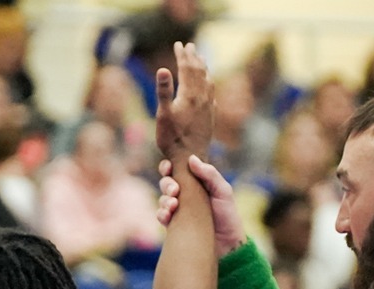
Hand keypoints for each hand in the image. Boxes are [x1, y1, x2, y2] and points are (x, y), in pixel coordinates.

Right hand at [152, 42, 211, 156]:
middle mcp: (202, 98)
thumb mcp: (163, 114)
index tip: (178, 44)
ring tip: (200, 59)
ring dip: (203, 67)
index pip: (187, 68)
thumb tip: (162, 68)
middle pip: (199, 71)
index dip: (182, 55)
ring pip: (207, 81)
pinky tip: (209, 85)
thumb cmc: (172, 139)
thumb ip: (163, 91)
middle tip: (189, 45)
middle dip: (193, 57)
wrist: (190, 159)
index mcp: (190, 95)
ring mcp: (208, 107)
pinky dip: (208, 83)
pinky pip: (211, 93)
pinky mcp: (210, 116)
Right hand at [157, 155, 244, 254]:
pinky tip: (168, 215)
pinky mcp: (174, 225)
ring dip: (164, 199)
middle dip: (167, 184)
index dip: (167, 166)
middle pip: (166, 183)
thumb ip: (210, 174)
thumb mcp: (223, 191)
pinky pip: (161, 217)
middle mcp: (184, 195)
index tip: (168, 167)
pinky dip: (162, 214)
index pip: (175, 170)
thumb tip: (191, 158)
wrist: (228, 245)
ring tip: (174, 204)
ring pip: (162, 199)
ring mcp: (178, 210)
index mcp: (195, 183)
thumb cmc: (228, 216)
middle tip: (175, 190)